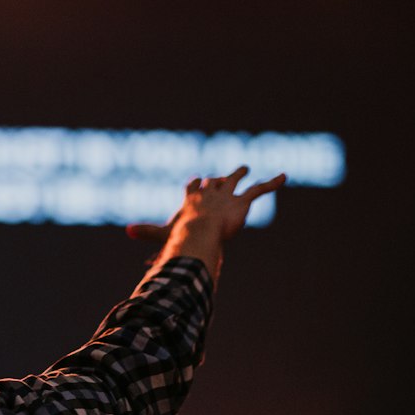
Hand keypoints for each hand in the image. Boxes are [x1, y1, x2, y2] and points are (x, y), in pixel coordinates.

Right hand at [127, 166, 285, 271]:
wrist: (198, 230)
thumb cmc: (180, 235)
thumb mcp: (162, 235)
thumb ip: (146, 235)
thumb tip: (129, 246)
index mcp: (192, 200)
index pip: (193, 188)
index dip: (195, 185)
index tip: (197, 181)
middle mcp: (209, 194)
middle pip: (213, 182)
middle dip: (217, 179)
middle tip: (220, 178)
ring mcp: (226, 196)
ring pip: (234, 180)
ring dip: (239, 173)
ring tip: (244, 168)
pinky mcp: (241, 202)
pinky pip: (259, 190)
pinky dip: (272, 183)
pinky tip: (284, 176)